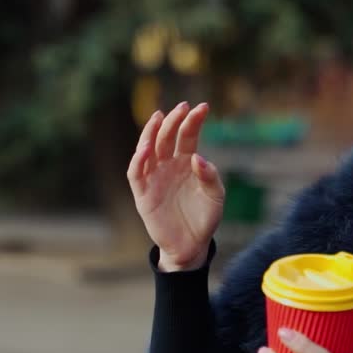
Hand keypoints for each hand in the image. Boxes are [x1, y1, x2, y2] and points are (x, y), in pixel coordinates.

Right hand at [127, 102, 224, 270]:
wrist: (192, 245)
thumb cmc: (204, 218)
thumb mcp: (216, 197)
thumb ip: (210, 177)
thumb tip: (197, 157)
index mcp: (187, 162)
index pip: (187, 136)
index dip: (193, 121)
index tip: (203, 107)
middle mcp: (168, 166)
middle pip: (167, 137)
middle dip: (173, 121)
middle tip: (182, 107)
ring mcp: (154, 178)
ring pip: (147, 149)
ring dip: (151, 133)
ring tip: (158, 118)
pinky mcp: (143, 194)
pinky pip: (136, 174)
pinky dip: (138, 160)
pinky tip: (145, 149)